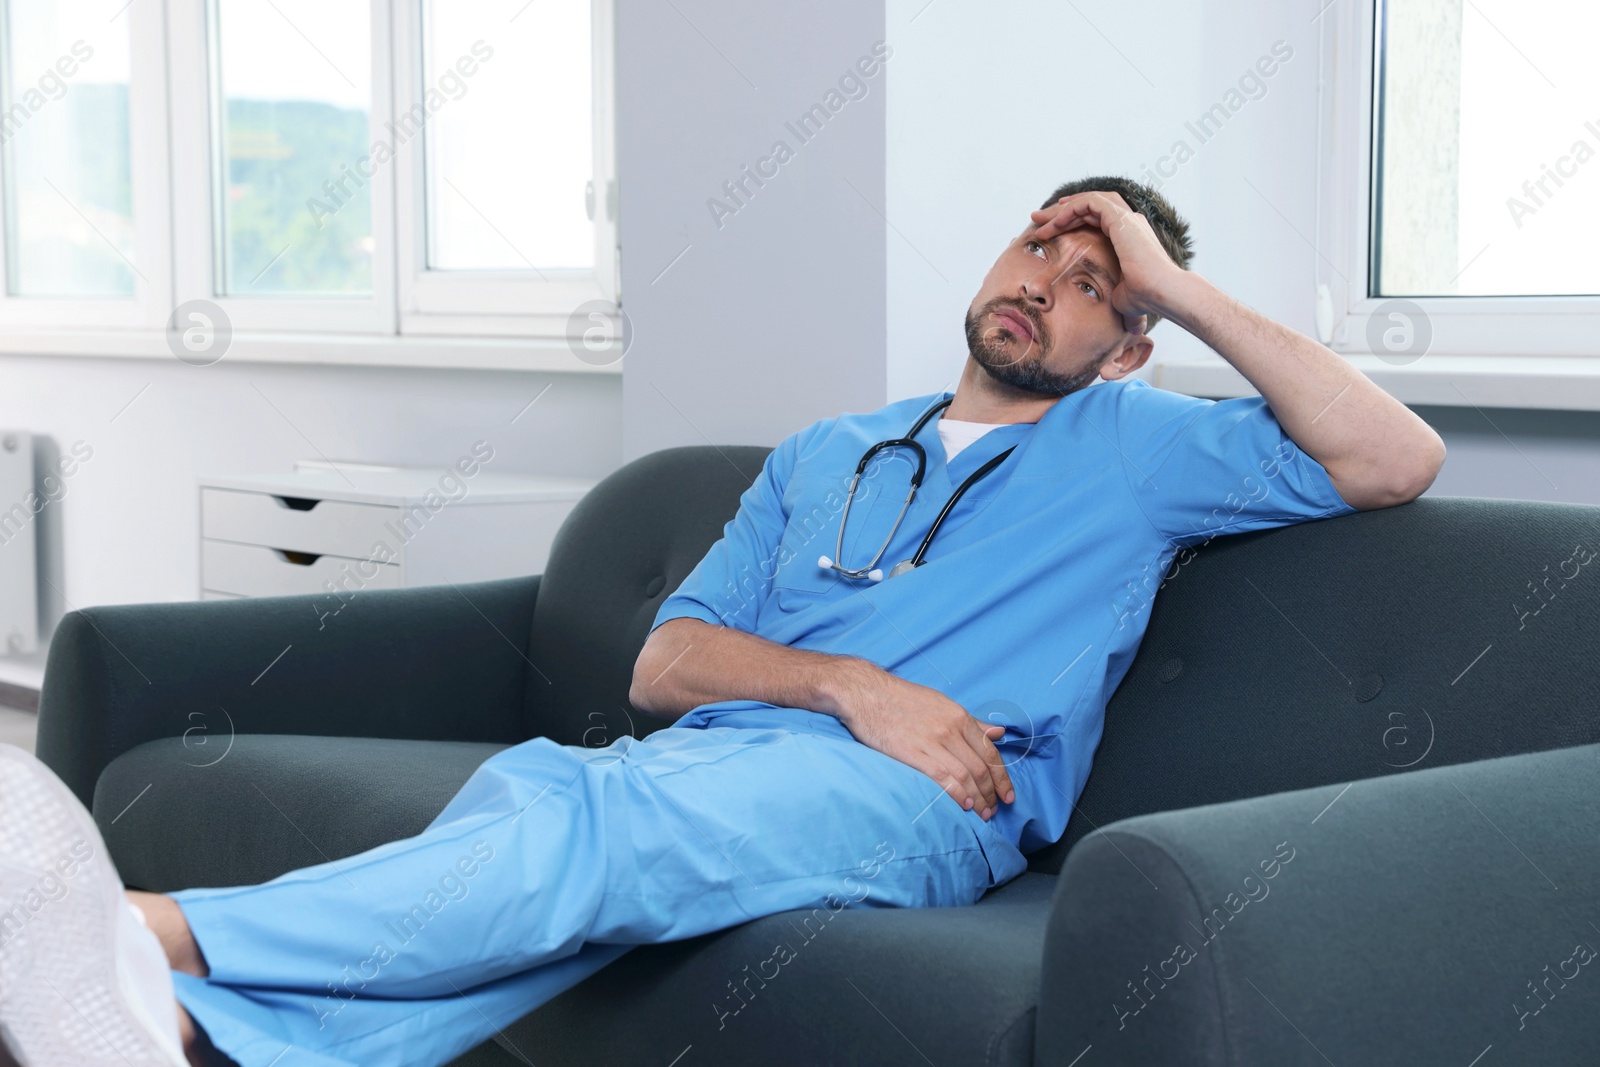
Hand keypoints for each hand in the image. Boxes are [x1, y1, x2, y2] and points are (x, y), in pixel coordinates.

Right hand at [833, 665, 1015, 819]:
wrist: (866, 692)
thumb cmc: (902, 698)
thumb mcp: (941, 703)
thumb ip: (970, 722)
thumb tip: (998, 732)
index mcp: (959, 716)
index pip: (990, 752)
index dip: (1002, 777)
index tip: (1007, 795)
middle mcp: (950, 729)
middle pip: (981, 767)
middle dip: (992, 793)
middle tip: (995, 809)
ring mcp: (932, 741)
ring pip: (966, 775)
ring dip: (978, 798)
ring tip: (982, 813)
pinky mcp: (913, 753)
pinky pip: (943, 778)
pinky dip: (958, 794)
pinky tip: (965, 805)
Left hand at [1028, 190, 1185, 333]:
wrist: (1162, 293)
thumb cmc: (1146, 298)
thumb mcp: (1122, 295)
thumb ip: (1116, 296)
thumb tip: (1125, 329)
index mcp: (1130, 237)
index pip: (1097, 220)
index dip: (1073, 223)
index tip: (1050, 232)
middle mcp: (1129, 223)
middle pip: (1090, 207)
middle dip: (1062, 212)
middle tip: (1037, 220)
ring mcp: (1126, 218)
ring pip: (1088, 201)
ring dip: (1062, 209)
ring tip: (1039, 219)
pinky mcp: (1120, 218)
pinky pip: (1090, 203)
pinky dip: (1070, 208)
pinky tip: (1054, 222)